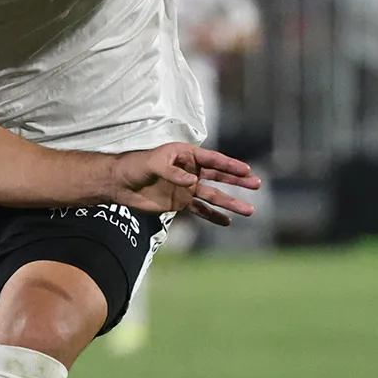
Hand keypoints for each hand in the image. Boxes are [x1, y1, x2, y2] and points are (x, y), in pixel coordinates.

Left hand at [107, 142, 261, 225]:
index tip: (246, 170)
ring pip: (214, 196)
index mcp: (186, 155)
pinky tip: (227, 222)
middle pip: (219, 177)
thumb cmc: (135, 166)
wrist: (119, 184)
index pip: (212, 160)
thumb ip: (172, 172)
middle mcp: (190, 171)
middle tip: (257, 185)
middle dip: (238, 181)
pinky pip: (201, 210)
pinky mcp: (180, 203)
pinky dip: (213, 216)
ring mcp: (187, 188)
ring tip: (249, 210)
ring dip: (230, 202)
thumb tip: (191, 182)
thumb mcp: (152, 163)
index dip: (229, 165)